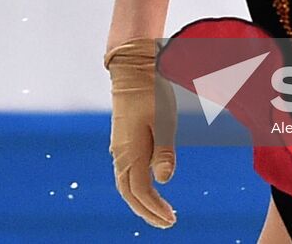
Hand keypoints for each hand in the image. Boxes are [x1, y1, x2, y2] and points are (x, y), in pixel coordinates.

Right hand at [104, 38, 177, 227]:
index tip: (172, 219)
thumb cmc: (151, 92)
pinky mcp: (122, 142)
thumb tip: (164, 180)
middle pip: (129, 193)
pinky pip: (126, 173)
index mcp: (130, 150)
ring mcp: (119, 148)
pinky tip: (148, 190)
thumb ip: (164, 151)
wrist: (132, 69)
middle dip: (146, 212)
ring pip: (125, 184)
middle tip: (167, 223)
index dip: (154, 208)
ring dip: (141, 202)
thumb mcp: (164, 120)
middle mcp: (120, 153)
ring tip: (159, 213)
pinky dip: (136, 188)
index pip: (140, 190)